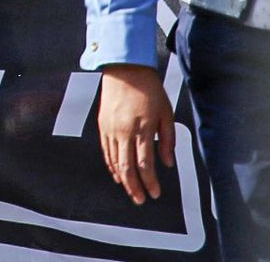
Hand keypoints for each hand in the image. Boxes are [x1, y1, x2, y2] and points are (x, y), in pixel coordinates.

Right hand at [97, 65, 175, 202]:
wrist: (125, 69)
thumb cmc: (149, 89)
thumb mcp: (166, 114)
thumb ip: (167, 140)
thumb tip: (167, 163)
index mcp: (142, 129)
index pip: (145, 165)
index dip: (150, 182)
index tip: (156, 193)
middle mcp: (123, 131)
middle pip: (127, 168)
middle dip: (134, 187)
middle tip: (141, 200)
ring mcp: (110, 128)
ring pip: (114, 161)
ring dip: (122, 179)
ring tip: (130, 191)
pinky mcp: (102, 125)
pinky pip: (105, 150)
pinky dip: (111, 165)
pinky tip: (117, 173)